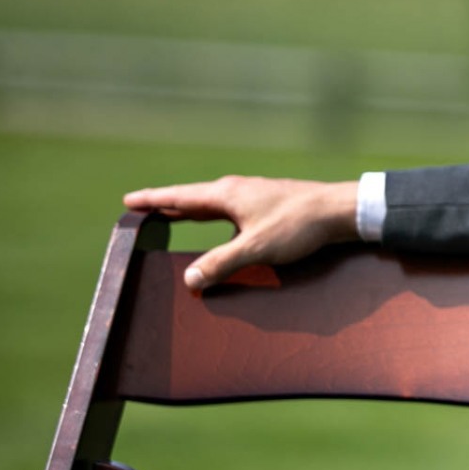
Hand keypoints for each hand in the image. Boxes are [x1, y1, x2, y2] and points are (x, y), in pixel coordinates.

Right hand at [123, 175, 359, 290]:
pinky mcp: (267, 204)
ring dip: (190, 210)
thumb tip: (189, 279)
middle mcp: (236, 190)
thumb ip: (220, 264)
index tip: (129, 201)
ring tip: (171, 216)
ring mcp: (253, 195)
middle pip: (192, 198)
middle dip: (166, 204)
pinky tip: (218, 226)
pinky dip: (212, 216)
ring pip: (211, 204)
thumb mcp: (255, 248)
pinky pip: (228, 210)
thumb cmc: (298, 225)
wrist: (340, 211)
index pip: (179, 197)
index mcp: (226, 195)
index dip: (153, 200)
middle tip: (142, 209)